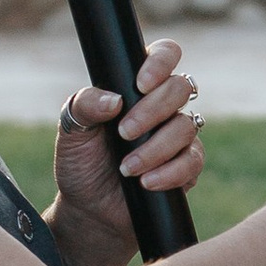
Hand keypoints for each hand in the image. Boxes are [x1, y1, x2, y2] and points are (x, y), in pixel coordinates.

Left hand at [52, 37, 206, 265]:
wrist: (90, 210)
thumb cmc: (82, 164)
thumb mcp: (71, 130)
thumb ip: (85, 105)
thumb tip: (114, 99)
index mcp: (136, 87)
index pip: (164, 55)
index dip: (161, 62)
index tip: (140, 84)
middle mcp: (163, 107)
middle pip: (181, 87)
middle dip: (153, 110)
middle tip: (124, 133)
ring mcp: (178, 136)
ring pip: (188, 125)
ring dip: (157, 147)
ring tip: (128, 167)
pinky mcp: (187, 167)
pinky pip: (193, 161)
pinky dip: (170, 171)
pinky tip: (146, 182)